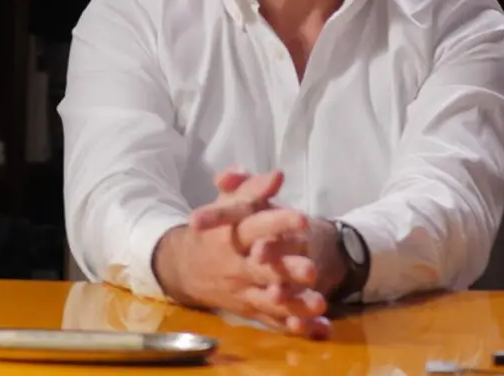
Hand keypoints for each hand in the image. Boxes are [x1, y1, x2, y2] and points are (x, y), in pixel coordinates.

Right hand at [151, 168, 330, 337]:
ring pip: (269, 300)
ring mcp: (243, 291)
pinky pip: (272, 321)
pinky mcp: (249, 311)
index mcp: (232, 235)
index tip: (303, 218)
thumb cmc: (214, 230)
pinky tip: (319, 328)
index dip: (277, 223)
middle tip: (311, 270)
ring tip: (319, 303)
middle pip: (263, 268)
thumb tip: (276, 175)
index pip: (254, 226)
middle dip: (287, 270)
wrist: (184, 268)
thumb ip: (250, 188)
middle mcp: (236, 266)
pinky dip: (295, 327)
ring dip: (294, 304)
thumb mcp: (228, 204)